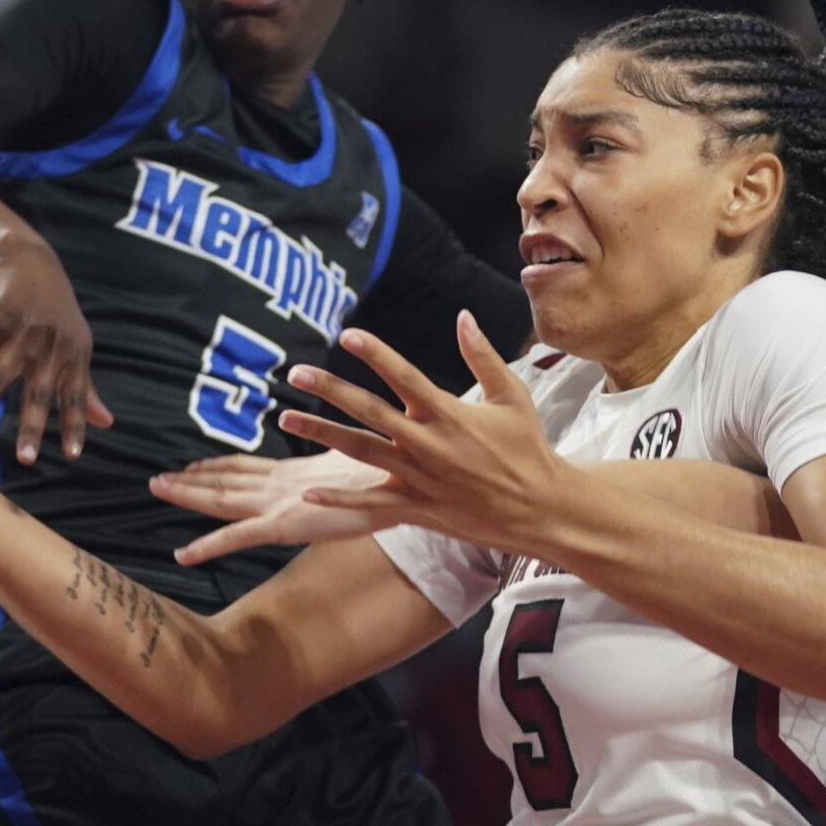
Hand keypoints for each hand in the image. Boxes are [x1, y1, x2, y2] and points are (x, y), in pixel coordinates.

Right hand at [0, 230, 114, 463]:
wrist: (29, 259)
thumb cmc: (56, 311)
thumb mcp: (76, 345)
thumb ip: (85, 387)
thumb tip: (107, 423)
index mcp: (74, 355)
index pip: (77, 395)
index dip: (76, 424)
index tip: (72, 455)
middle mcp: (50, 345)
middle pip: (38, 392)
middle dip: (32, 427)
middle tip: (25, 460)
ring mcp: (22, 330)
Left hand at [151, 452, 389, 565]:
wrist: (400, 481)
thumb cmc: (386, 474)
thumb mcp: (354, 468)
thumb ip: (335, 472)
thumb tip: (335, 475)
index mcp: (295, 471)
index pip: (247, 465)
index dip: (217, 465)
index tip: (194, 465)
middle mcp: (280, 482)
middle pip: (226, 477)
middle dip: (191, 478)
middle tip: (159, 478)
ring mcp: (278, 502)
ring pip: (221, 499)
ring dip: (187, 494)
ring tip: (158, 489)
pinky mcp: (284, 524)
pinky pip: (236, 537)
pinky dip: (206, 546)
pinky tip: (183, 555)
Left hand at [274, 311, 569, 554]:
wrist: (539, 509)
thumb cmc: (527, 448)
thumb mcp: (512, 397)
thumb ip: (483, 355)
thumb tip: (464, 316)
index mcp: (449, 414)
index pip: (404, 376)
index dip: (375, 354)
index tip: (346, 334)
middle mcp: (428, 444)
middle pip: (370, 412)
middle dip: (331, 390)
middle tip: (297, 371)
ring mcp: (420, 478)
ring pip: (361, 452)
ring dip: (321, 434)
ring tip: (286, 418)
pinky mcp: (418, 508)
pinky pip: (371, 503)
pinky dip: (340, 501)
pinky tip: (308, 494)